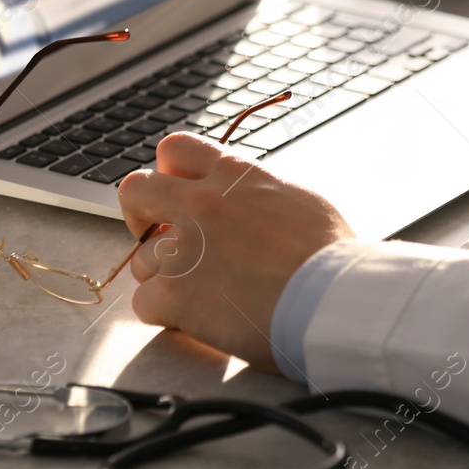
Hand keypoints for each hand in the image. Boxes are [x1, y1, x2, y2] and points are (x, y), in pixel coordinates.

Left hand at [116, 133, 352, 371]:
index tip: (180, 195)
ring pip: (140, 259)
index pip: (175, 149)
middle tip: (160, 239)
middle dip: (140, 215)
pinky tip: (197, 319)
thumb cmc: (329, 256)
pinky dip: (166, 315)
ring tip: (200, 294)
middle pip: (135, 190)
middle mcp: (201, 203)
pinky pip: (143, 304)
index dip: (170, 174)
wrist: (333, 299)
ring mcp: (183, 248)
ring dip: (163, 277)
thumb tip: (250, 202)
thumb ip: (259, 193)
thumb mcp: (298, 199)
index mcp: (234, 175)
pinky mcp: (175, 293)